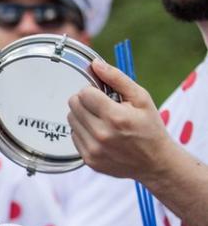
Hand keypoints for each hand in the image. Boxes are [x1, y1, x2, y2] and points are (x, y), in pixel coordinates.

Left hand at [68, 59, 175, 182]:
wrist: (155, 162)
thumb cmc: (149, 127)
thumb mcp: (141, 98)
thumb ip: (117, 78)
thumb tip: (95, 64)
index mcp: (115, 117)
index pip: (84, 94)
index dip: (92, 91)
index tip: (102, 95)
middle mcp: (101, 135)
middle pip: (74, 105)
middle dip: (85, 101)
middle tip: (100, 105)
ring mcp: (93, 149)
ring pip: (71, 120)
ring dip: (82, 115)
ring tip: (100, 119)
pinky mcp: (88, 160)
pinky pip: (73, 136)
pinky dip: (83, 131)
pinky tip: (99, 133)